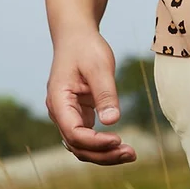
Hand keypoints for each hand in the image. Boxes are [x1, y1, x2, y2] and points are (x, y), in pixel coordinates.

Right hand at [46, 28, 136, 165]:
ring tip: (129, 153)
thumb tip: (112, 121)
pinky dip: (102, 144)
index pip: (74, 133)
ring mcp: (67, 114)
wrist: (76, 35)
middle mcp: (59, 112)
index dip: (96, 142)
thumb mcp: (99, 66)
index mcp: (58, 101)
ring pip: (82, 145)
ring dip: (103, 153)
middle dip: (103, 154)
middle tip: (131, 153)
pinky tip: (120, 144)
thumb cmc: (86, 47)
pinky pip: (87, 136)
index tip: (119, 139)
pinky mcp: (78, 113)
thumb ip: (105, 93)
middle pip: (77, 146)